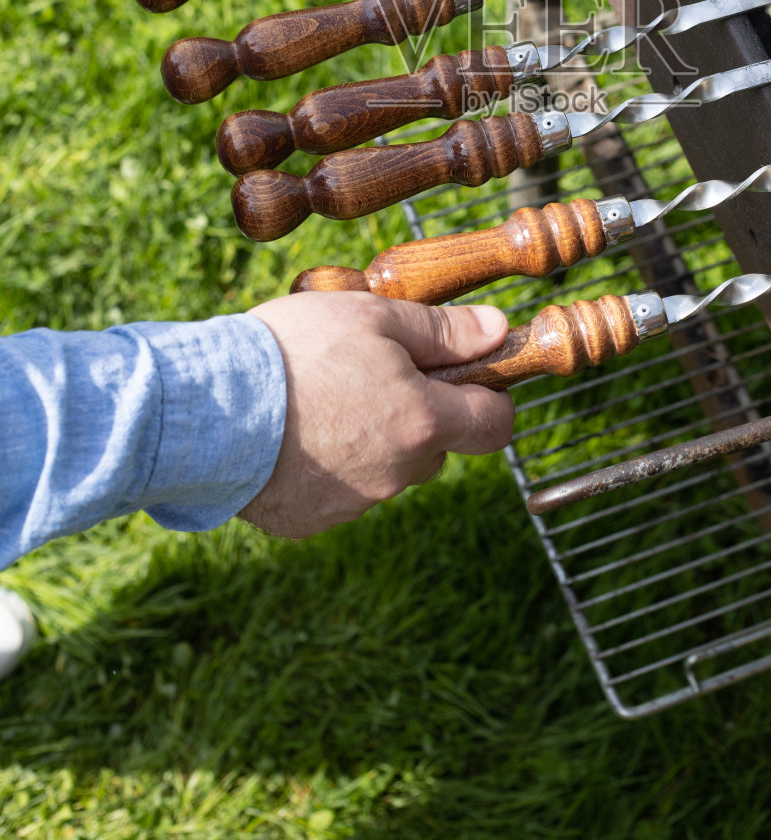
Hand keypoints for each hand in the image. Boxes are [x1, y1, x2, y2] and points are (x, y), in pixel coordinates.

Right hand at [240, 290, 514, 537]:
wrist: (204, 410)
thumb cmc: (292, 352)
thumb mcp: (373, 316)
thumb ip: (443, 330)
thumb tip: (498, 332)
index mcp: (424, 423)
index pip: (494, 425)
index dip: (489, 398)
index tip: (465, 376)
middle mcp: (398, 474)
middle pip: (435, 446)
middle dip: (419, 414)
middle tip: (369, 373)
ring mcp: (353, 505)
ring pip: (387, 470)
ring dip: (372, 439)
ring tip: (319, 398)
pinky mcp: (310, 522)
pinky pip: (339, 493)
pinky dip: (328, 466)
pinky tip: (293, 433)